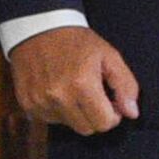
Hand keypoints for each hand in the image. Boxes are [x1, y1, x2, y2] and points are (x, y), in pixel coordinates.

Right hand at [6, 24, 141, 133]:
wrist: (39, 29)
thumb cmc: (76, 41)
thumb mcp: (109, 56)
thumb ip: (125, 85)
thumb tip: (131, 112)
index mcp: (82, 84)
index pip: (103, 123)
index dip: (113, 115)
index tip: (111, 103)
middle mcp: (59, 97)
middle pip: (86, 129)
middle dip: (95, 116)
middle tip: (94, 96)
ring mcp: (40, 102)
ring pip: (68, 125)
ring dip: (75, 113)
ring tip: (73, 89)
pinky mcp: (27, 104)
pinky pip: (49, 119)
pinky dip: (57, 110)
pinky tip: (57, 90)